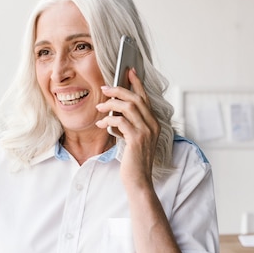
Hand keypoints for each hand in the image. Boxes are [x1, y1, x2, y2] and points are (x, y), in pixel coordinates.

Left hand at [96, 68, 159, 185]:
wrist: (139, 181)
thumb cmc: (134, 162)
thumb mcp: (134, 140)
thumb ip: (129, 125)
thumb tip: (115, 110)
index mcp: (154, 124)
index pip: (145, 98)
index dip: (136, 83)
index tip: (128, 71)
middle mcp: (153, 125)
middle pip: (136, 98)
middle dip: (119, 90)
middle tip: (104, 88)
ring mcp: (146, 132)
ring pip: (129, 107)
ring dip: (111, 103)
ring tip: (99, 107)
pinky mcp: (137, 139)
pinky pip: (120, 121)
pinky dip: (109, 119)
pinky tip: (101, 123)